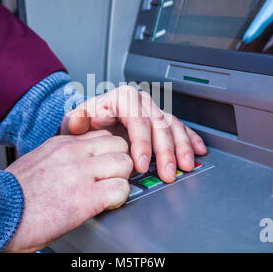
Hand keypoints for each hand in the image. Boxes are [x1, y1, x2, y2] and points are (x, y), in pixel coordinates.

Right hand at [3, 130, 132, 252]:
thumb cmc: (11, 195)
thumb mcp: (36, 162)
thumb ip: (60, 158)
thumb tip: (75, 165)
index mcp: (61, 144)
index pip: (102, 135)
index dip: (107, 152)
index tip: (104, 165)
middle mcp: (74, 153)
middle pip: (119, 144)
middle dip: (119, 163)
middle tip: (110, 179)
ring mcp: (81, 173)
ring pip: (124, 163)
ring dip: (120, 179)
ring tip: (107, 193)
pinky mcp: (86, 197)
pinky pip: (121, 189)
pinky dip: (118, 199)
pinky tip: (104, 205)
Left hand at [61, 86, 206, 182]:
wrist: (91, 123)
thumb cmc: (85, 123)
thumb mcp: (74, 121)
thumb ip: (75, 121)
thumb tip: (79, 120)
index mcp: (122, 98)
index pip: (137, 120)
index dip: (142, 144)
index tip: (141, 165)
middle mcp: (141, 102)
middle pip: (159, 125)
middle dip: (166, 151)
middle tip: (168, 173)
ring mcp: (153, 111)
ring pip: (173, 126)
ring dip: (182, 148)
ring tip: (185, 167)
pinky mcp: (161, 120)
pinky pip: (180, 128)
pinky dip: (190, 139)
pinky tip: (198, 150)